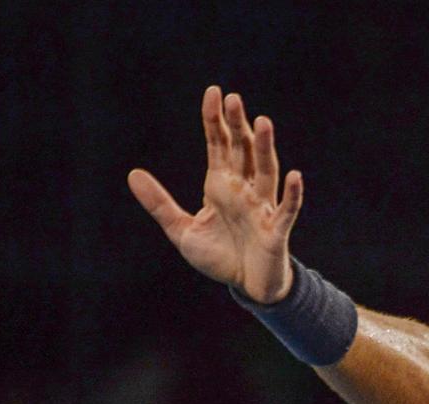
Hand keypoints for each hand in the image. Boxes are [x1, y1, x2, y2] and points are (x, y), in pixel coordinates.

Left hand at [128, 86, 303, 303]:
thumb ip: (160, 203)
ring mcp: (262, 208)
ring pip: (265, 172)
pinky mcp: (276, 231)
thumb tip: (132, 173)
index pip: (219, 145)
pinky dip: (292, 194)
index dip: (215, 120)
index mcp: (221, 186)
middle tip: (234, 99)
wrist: (246, 286)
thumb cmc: (219, 256)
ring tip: (263, 122)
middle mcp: (244, 190)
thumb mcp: (182, 230)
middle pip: (243, 151)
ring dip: (264, 148)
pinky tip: (295, 176)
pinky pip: (286, 210)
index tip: (213, 93)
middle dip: (239, 126)